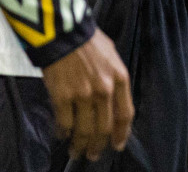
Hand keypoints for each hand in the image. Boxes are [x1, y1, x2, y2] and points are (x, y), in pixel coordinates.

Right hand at [41, 28, 133, 161]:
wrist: (64, 31)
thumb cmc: (88, 42)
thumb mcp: (111, 57)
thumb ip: (114, 80)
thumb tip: (113, 101)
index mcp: (120, 79)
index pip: (125, 115)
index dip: (121, 134)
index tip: (117, 145)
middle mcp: (104, 90)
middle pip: (104, 128)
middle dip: (99, 145)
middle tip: (93, 155)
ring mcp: (83, 95)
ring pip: (84, 130)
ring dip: (80, 145)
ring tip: (77, 152)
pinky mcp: (63, 97)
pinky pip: (64, 123)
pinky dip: (63, 132)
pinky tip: (62, 135)